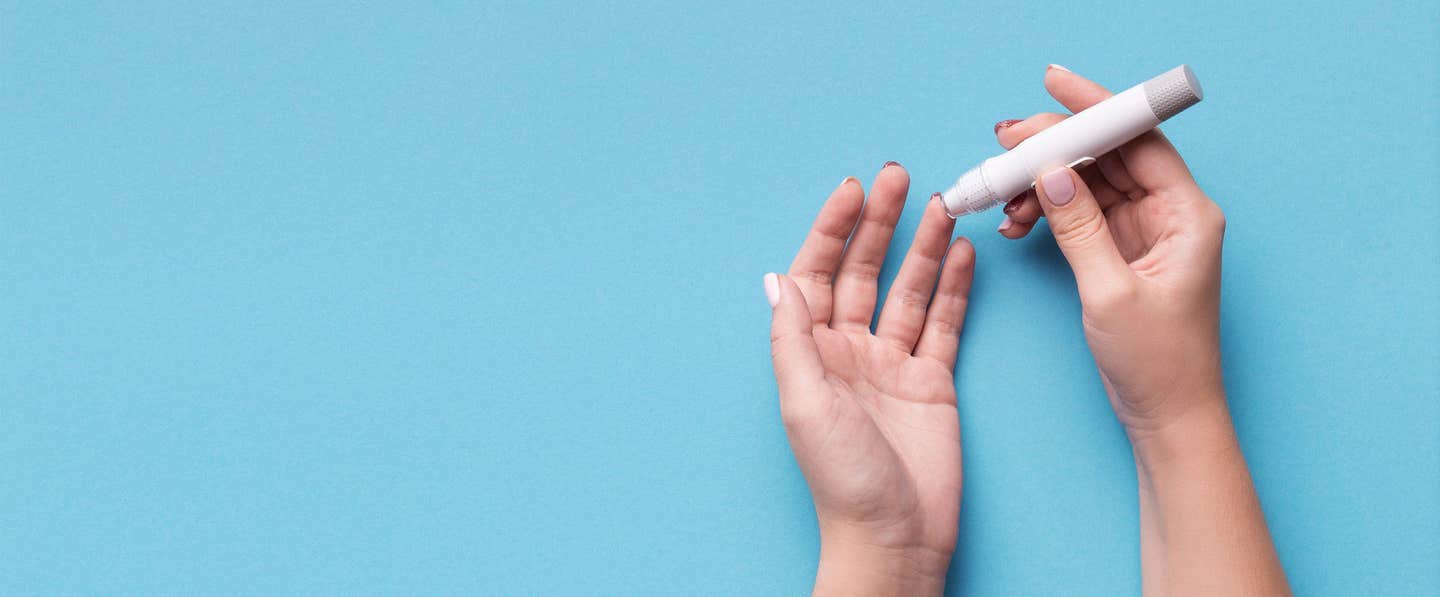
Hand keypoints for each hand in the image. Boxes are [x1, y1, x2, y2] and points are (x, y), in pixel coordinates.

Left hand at [764, 163, 974, 595]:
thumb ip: (794, 338)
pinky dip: (954, 288)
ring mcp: (892, 364)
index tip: (852, 189)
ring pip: (908, 290)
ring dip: (923, 247)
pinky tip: (963, 254)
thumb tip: (778, 279)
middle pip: (862, 271)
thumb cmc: (842, 479)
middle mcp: (849, 350)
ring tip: (942, 205)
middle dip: (879, 224)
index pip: (818, 273)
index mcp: (812, 352)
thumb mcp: (805, 402)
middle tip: (898, 176)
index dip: (831, 229)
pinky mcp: (932, 381)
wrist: (894, 535)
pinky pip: (944, 323)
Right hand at [995, 65, 1288, 594]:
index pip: (1139, 140)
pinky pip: (1080, 213)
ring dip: (1042, 182)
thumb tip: (1051, 173)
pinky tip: (1018, 222)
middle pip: (1109, 155)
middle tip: (1005, 142)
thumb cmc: (1159, 363)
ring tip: (1002, 195)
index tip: (1053, 86)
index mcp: (1188, 215)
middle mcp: (1171, 214)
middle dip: (1054, 144)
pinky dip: (1047, 211)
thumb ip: (1080, 228)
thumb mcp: (1110, 293)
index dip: (1095, 108)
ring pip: (1088, 182)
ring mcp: (1146, 232)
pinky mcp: (1123, 252)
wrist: (1168, 417)